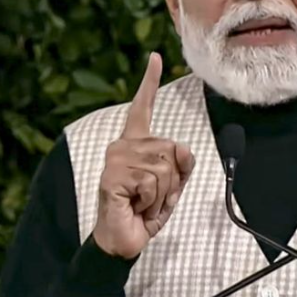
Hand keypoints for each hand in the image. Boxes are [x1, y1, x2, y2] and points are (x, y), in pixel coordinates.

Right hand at [92, 52, 194, 258]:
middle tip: (150, 195)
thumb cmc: (144, 209)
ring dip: (162, 194)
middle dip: (173, 180)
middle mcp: (123, 145)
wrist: (123, 239)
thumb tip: (183, 147)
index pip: (144, 107)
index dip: (150, 81)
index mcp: (136, 142)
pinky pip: (152, 182)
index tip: (155, 57)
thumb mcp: (172, 184)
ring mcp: (116, 159)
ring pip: (165, 168)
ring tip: (142, 201)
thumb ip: (182, 163)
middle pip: (173, 150)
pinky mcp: (113, 176)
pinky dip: (152, 201)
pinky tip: (135, 205)